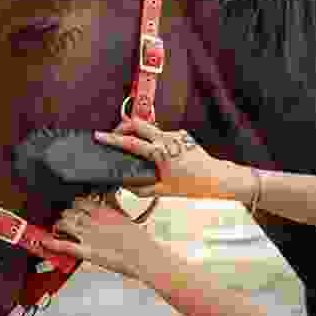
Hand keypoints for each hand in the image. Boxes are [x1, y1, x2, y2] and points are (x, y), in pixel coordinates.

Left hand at [40, 196, 164, 278]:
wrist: (144, 257)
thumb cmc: (139, 241)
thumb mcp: (126, 217)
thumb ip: (114, 205)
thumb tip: (109, 195)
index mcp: (104, 211)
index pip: (81, 200)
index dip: (74, 201)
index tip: (72, 202)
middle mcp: (94, 221)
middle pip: (70, 210)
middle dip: (65, 212)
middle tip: (62, 215)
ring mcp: (89, 236)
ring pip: (64, 223)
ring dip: (58, 224)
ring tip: (56, 225)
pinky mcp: (87, 251)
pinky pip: (65, 245)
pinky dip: (52, 243)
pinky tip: (44, 240)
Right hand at [96, 114, 245, 200]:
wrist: (216, 178)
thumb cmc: (193, 184)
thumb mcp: (164, 191)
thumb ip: (141, 189)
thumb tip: (126, 186)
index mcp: (160, 153)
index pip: (130, 143)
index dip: (112, 139)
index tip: (100, 135)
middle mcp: (167, 139)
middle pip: (137, 123)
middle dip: (122, 126)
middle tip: (114, 133)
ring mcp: (175, 134)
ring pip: (150, 128)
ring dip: (140, 134)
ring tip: (136, 148)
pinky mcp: (182, 134)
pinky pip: (162, 134)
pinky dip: (155, 140)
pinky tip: (158, 154)